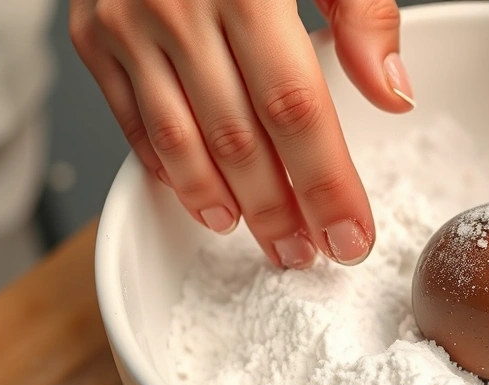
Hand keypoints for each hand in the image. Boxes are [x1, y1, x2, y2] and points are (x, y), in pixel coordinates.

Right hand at [70, 0, 415, 268]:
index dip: (328, 183)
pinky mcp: (94, 34)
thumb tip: (393, 92)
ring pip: (182, 142)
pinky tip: (204, 203)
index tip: (353, 235)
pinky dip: (167, 169)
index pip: (298, 112)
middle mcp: (181, 11)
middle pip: (242, 141)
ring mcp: (128, 25)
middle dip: (283, 211)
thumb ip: (361, 12)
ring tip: (267, 243)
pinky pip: (132, 120)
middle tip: (312, 256)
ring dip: (227, 206)